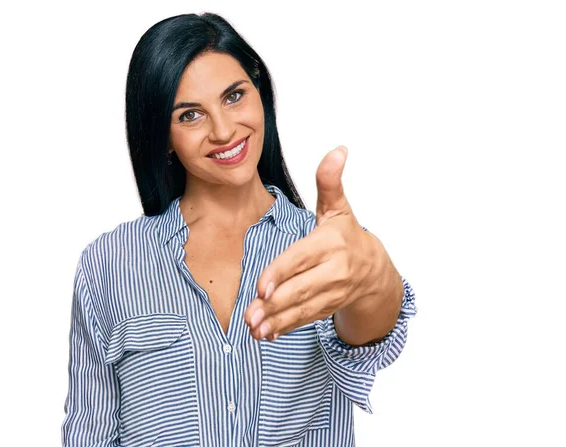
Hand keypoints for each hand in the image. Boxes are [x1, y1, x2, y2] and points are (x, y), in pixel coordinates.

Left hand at [244, 146, 378, 340]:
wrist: (376, 272)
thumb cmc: (347, 236)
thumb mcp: (339, 209)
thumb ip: (330, 182)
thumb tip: (338, 150)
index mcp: (331, 244)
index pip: (302, 258)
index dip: (281, 272)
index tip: (261, 286)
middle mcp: (334, 271)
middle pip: (301, 289)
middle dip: (274, 304)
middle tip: (249, 315)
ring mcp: (332, 292)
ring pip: (302, 309)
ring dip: (277, 321)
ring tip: (254, 330)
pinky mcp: (327, 307)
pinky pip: (306, 319)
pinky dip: (286, 327)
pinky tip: (267, 335)